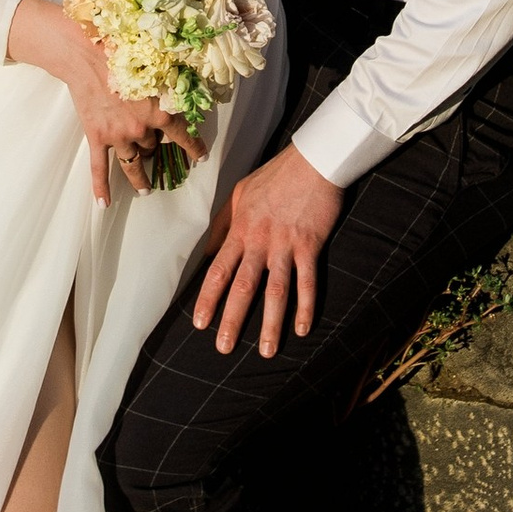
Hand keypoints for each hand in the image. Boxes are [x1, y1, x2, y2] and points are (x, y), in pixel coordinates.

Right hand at [5, 0, 199, 202]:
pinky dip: (101, 188)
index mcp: (162, 111)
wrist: (86, 55)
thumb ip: (172, 85)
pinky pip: (99, 169)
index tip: (200, 157)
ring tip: (145, 190)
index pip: (184, 136)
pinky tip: (103, 204)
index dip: (194, 148)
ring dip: (140, 179)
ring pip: (133, 164)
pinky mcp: (97, 138)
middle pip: (153, 147)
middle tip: (156, 150)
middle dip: (154, 147)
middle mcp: (142, 129)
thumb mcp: (157, 67)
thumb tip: (189, 90)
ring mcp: (118, 137)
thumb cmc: (123, 52)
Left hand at [192, 144, 344, 360]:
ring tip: (266, 351)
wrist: (312, 160)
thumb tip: (208, 252)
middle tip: (223, 348)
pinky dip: (306, 306)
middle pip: (243, 286)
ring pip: (276, 291)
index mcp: (240, 230)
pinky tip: (303, 329)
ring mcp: (286, 245)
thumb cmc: (275, 176)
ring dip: (270, 323)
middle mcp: (260, 241)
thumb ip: (223, 224)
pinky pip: (308, 281)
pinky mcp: (310, 245)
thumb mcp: (238, 194)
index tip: (200, 323)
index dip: (208, 298)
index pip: (218, 270)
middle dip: (232, 319)